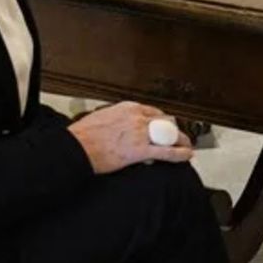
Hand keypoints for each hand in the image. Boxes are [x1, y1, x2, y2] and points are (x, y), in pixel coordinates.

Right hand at [68, 101, 193, 173]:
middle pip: (165, 121)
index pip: (153, 111)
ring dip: (180, 140)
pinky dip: (180, 153)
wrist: (75, 148)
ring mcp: (141, 133)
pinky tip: (186, 155)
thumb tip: (122, 129)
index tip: (162, 126)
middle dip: (172, 129)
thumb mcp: (102, 118)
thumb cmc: (83, 136)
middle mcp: (137, 117)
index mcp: (127, 108)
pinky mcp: (141, 150)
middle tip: (176, 136)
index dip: (161, 121)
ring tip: (186, 145)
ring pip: (170, 134)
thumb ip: (117, 120)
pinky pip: (167, 151)